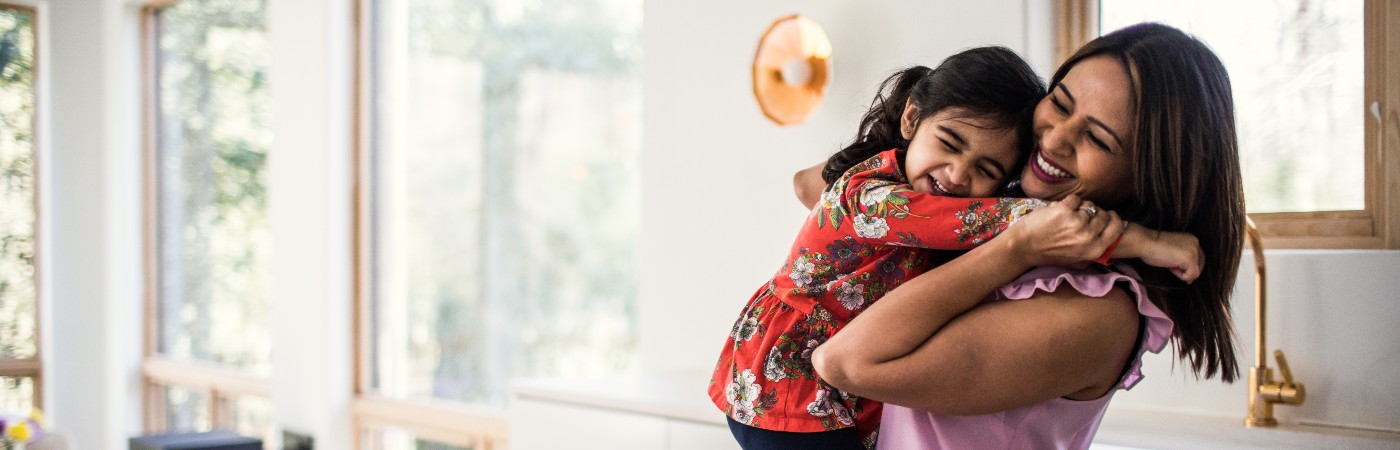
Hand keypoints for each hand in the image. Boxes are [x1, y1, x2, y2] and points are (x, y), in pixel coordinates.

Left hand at [1005, 194, 1124, 267]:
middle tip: (1080, 216)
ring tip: (1066, 216)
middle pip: (1102, 214)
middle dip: (1093, 212)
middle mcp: (1088, 237)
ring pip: (1088, 205)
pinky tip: (1057, 212)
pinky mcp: (1064, 211)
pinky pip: (1074, 199)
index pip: (1116, 228)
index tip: (1108, 214)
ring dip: (1079, 207)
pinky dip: (1066, 202)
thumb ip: (1095, 250)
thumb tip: (1110, 237)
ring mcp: (1077, 223)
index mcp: (1094, 250)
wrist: (1024, 247)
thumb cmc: (1049, 254)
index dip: (1113, 218)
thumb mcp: (1077, 260)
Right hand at [1135, 228, 1203, 282]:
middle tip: (1173, 269)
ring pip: (1195, 271)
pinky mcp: (1190, 259)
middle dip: (1187, 270)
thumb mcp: (1172, 251)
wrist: (1145, 243)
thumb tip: (1190, 278)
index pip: (1199, 257)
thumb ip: (1182, 258)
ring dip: (1182, 272)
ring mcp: (1194, 251)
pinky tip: (1171, 268)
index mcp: (1191, 239)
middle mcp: (1196, 243)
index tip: (1180, 271)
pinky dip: (1182, 276)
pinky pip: (1192, 275)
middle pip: (1199, 264)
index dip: (1190, 266)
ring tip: (1169, 264)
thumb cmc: (1153, 247)